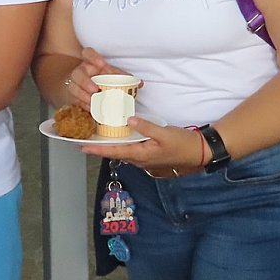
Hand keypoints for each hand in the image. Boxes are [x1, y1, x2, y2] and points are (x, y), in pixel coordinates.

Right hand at [61, 47, 125, 106]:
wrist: (89, 88)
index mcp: (91, 63)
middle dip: (85, 81)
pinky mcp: (73, 96)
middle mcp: (81, 72)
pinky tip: (90, 108)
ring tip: (92, 101)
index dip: (92, 57)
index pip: (87, 53)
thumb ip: (125, 78)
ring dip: (82, 95)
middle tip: (95, 89)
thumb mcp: (114, 76)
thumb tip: (140, 83)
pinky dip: (83, 104)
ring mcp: (75, 84)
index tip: (101, 64)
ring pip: (73, 87)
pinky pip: (74, 100)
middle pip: (77, 73)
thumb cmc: (104, 79)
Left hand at [85, 116, 207, 178]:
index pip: (114, 152)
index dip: (97, 149)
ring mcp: (143, 159)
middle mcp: (139, 160)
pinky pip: (129, 150)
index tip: (82, 147)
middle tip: (83, 139)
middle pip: (114, 153)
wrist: (198, 153)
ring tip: (96, 137)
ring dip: (108, 146)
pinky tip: (117, 136)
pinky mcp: (148, 155)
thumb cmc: (182, 144)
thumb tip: (129, 120)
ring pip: (121, 152)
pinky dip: (120, 144)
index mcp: (140, 155)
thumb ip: (146, 127)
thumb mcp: (165, 133)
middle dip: (99, 147)